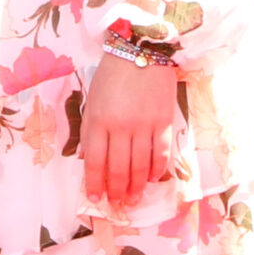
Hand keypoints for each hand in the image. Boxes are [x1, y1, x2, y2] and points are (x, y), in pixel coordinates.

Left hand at [80, 51, 180, 205]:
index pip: (96, 160)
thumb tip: (89, 159)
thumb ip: (91, 129)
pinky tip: (151, 179)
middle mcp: (120, 126)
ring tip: (134, 198)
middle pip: (119, 167)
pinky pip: (161, 154)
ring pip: (140, 165)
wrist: (141, 51)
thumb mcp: (92, 100)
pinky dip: (156, 170)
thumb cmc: (111, 75)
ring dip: (136, 186)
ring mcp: (144, 125)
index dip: (95, 182)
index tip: (96, 197)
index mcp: (98, 120)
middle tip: (118, 203)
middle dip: (117, 189)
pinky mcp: (164, 122)